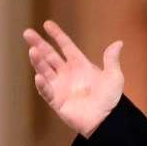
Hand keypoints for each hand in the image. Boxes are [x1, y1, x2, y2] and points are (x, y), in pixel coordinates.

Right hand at [24, 20, 123, 137]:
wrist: (107, 120)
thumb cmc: (111, 99)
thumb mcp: (113, 77)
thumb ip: (111, 60)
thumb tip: (119, 42)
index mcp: (80, 65)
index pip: (66, 47)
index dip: (57, 36)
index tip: (47, 24)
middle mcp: (68, 74)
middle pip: (50, 56)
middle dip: (39, 44)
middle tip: (27, 33)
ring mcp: (60, 87)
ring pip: (45, 70)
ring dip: (38, 61)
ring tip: (32, 50)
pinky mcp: (56, 101)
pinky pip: (46, 90)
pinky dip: (42, 84)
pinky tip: (39, 76)